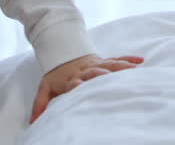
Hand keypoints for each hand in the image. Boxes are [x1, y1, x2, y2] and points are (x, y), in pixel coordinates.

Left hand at [29, 54, 143, 122]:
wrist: (62, 51)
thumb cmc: (55, 74)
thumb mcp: (45, 88)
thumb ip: (40, 104)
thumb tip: (34, 122)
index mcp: (71, 78)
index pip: (75, 82)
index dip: (78, 85)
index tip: (82, 88)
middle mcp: (85, 70)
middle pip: (95, 72)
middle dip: (103, 75)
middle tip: (111, 78)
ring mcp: (96, 64)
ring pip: (110, 64)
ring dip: (121, 67)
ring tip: (135, 71)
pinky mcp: (104, 60)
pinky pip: (117, 58)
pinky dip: (129, 59)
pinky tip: (140, 61)